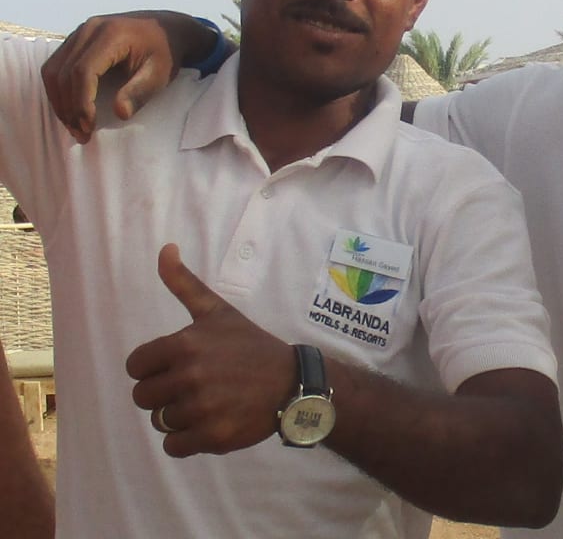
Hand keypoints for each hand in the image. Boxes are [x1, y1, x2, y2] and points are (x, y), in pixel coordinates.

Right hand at [41, 11, 208, 142]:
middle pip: (63, 72)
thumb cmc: (165, 52)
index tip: (88, 126)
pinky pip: (56, 65)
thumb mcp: (159, 74)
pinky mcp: (76, 39)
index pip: (83, 71)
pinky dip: (58, 90)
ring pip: (53, 69)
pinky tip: (69, 108)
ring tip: (74, 125)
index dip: (82, 102)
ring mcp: (79, 32)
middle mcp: (89, 30)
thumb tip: (120, 113)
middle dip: (68, 107)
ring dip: (59, 101)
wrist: (166, 29)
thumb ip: (139, 92)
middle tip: (81, 133)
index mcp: (111, 35)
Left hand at [127, 244, 296, 457]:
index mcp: (185, 344)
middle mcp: (190, 377)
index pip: (136, 366)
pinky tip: (209, 422)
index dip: (153, 367)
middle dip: (163, 393)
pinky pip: (174, 446)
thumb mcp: (218, 312)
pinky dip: (187, 439)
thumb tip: (164, 248)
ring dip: (178, 416)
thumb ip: (184, 284)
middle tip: (193, 387)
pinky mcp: (212, 436)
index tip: (177, 366)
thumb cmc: (250, 346)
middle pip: (143, 397)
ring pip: (160, 422)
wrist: (292, 383)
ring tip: (206, 403)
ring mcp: (202, 409)